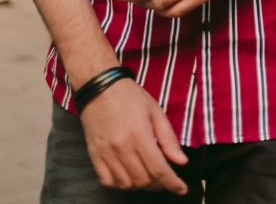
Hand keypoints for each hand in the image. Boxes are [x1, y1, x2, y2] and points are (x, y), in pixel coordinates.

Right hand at [79, 78, 187, 193]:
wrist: (99, 86)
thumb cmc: (129, 96)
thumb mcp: (155, 111)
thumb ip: (168, 138)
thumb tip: (181, 161)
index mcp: (139, 134)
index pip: (158, 169)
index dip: (172, 183)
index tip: (181, 189)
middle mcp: (121, 147)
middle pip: (143, 180)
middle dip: (158, 183)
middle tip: (164, 177)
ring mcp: (106, 153)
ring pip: (126, 184)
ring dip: (140, 185)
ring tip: (147, 175)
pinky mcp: (94, 155)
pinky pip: (107, 181)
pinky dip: (120, 184)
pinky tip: (128, 175)